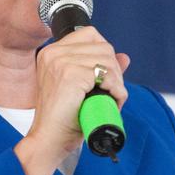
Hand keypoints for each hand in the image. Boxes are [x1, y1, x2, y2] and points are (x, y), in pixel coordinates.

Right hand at [14, 26, 129, 174]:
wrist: (49, 140)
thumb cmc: (63, 119)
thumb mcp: (82, 89)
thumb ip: (101, 70)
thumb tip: (124, 57)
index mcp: (52, 53)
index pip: (90, 34)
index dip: (104, 54)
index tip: (104, 76)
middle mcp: (54, 53)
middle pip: (103, 47)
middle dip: (114, 71)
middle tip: (111, 92)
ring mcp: (61, 62)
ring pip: (107, 60)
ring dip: (117, 82)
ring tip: (110, 100)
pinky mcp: (71, 74)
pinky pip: (107, 75)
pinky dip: (116, 90)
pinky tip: (111, 102)